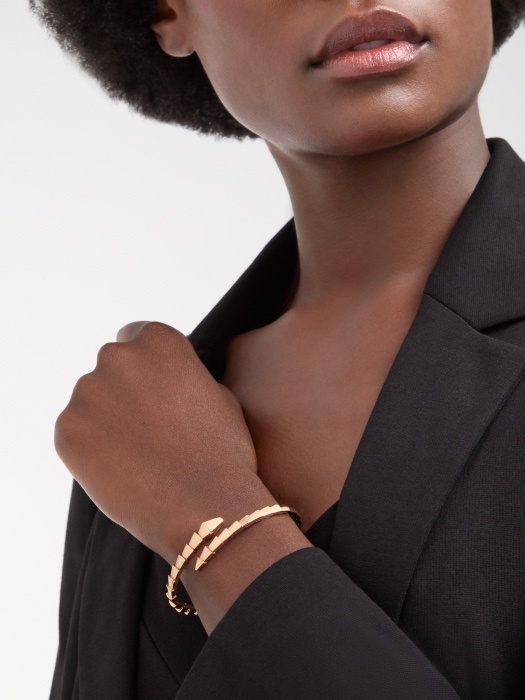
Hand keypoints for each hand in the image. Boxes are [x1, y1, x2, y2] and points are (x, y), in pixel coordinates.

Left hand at [54, 321, 260, 562]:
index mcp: (158, 342)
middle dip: (126, 388)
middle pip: (113, 365)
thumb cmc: (223, 453)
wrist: (205, 508)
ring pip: (92, 399)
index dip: (147, 363)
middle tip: (148, 426)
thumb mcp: (218, 396)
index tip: (155, 387)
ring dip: (108, 416)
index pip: (137, 334)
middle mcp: (117, 358)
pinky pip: (76, 430)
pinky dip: (91, 445)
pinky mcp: (66, 430)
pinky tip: (121, 468)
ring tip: (138, 454)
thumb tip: (165, 379)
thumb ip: (184, 375)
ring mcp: (87, 393)